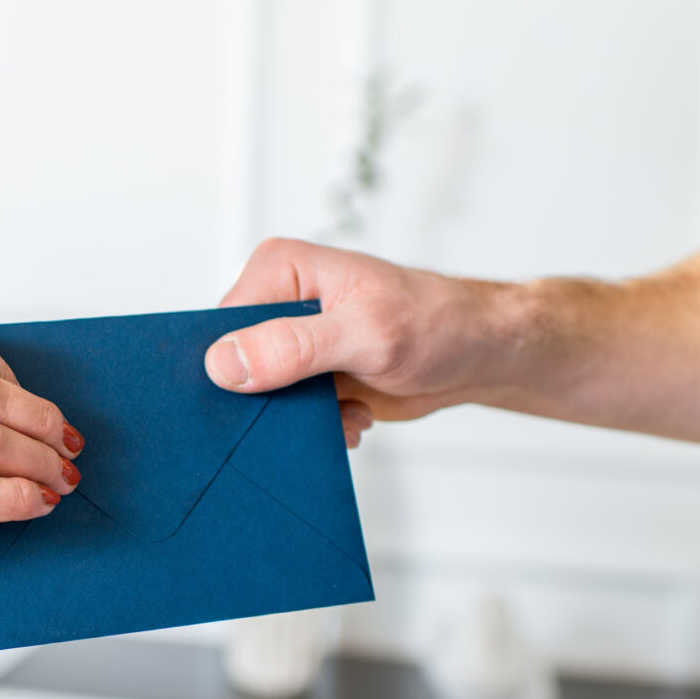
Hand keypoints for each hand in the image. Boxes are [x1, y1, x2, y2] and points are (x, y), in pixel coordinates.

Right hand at [203, 238, 516, 446]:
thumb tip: (224, 363)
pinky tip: (355, 415)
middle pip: (236, 365)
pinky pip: (288, 414)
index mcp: (280, 270)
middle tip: (311, 410)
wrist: (478, 355)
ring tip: (344, 412)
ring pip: (261, 398)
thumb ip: (293, 347)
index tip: (260, 398)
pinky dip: (320, 427)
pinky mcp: (310, 374)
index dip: (231, 368)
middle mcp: (280, 302)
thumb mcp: (365, 334)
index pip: (221, 325)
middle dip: (270, 401)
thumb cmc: (438, 323)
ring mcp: (294, 341)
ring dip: (301, 420)